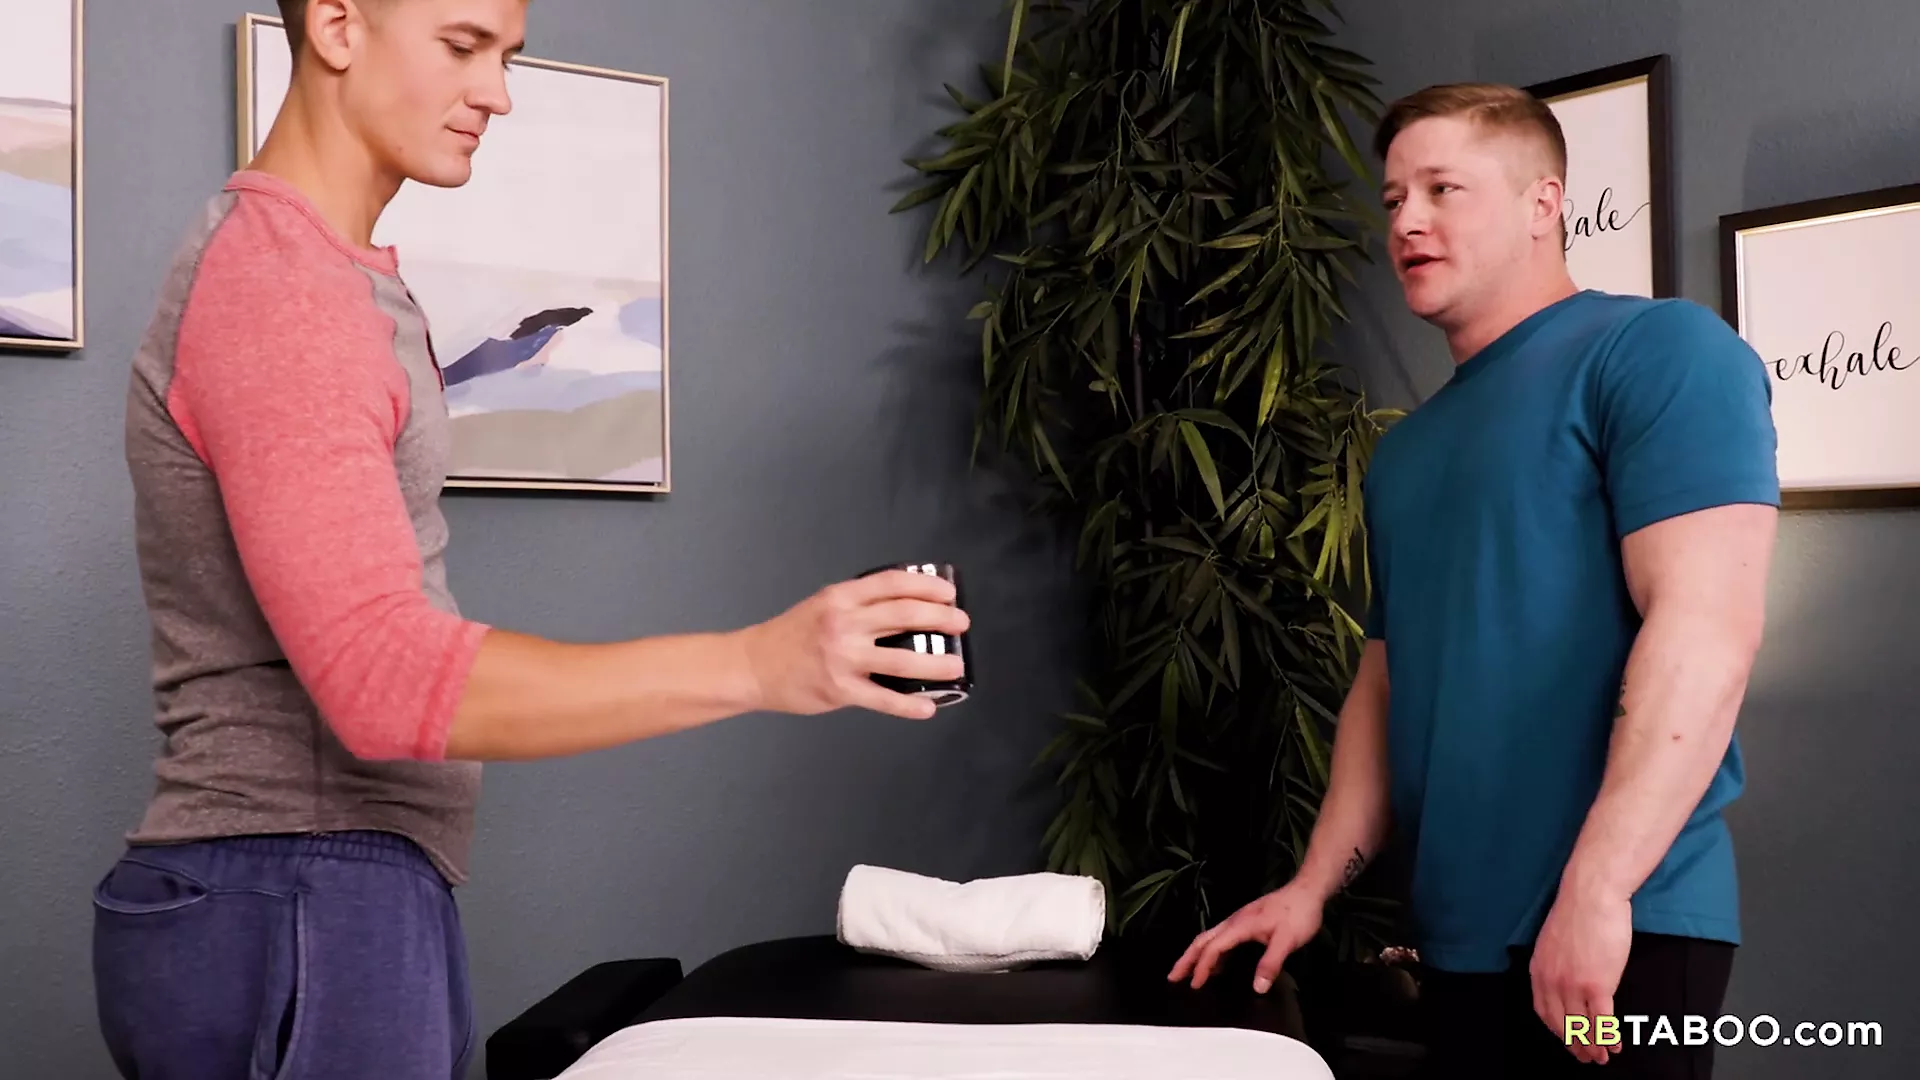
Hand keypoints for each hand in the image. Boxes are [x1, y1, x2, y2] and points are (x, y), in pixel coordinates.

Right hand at [737, 569, 968, 719]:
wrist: (753, 666)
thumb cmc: (792, 635)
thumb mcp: (824, 605)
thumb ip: (859, 604)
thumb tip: (907, 608)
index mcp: (841, 597)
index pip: (893, 584)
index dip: (927, 587)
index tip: (948, 594)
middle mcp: (844, 623)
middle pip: (905, 615)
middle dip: (941, 619)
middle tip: (961, 625)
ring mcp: (843, 658)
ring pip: (902, 659)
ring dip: (936, 663)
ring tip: (956, 666)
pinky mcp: (840, 689)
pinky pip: (883, 699)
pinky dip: (909, 705)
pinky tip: (928, 707)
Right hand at [1166, 881, 1322, 993]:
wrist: (1307, 891)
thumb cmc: (1298, 914)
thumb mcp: (1287, 941)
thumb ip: (1270, 964)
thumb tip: (1257, 988)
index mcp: (1239, 926)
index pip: (1213, 948)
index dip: (1202, 968)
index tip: (1194, 985)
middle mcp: (1234, 922)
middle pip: (1203, 940)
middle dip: (1187, 959)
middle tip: (1173, 976)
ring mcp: (1239, 920)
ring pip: (1211, 938)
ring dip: (1197, 955)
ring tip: (1189, 973)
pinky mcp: (1247, 922)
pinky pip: (1223, 939)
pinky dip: (1214, 953)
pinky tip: (1219, 965)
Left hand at [1530, 883, 1633, 1064]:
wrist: (1592, 895)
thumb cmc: (1579, 912)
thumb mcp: (1553, 941)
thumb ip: (1554, 964)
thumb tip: (1564, 979)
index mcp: (1539, 970)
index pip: (1544, 1011)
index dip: (1557, 1030)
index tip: (1567, 1038)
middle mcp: (1551, 982)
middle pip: (1562, 1024)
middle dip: (1575, 1044)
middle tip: (1586, 1057)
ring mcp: (1573, 985)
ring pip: (1582, 1027)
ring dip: (1593, 1047)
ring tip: (1602, 1057)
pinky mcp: (1597, 985)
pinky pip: (1602, 1021)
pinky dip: (1608, 1038)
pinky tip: (1615, 1045)